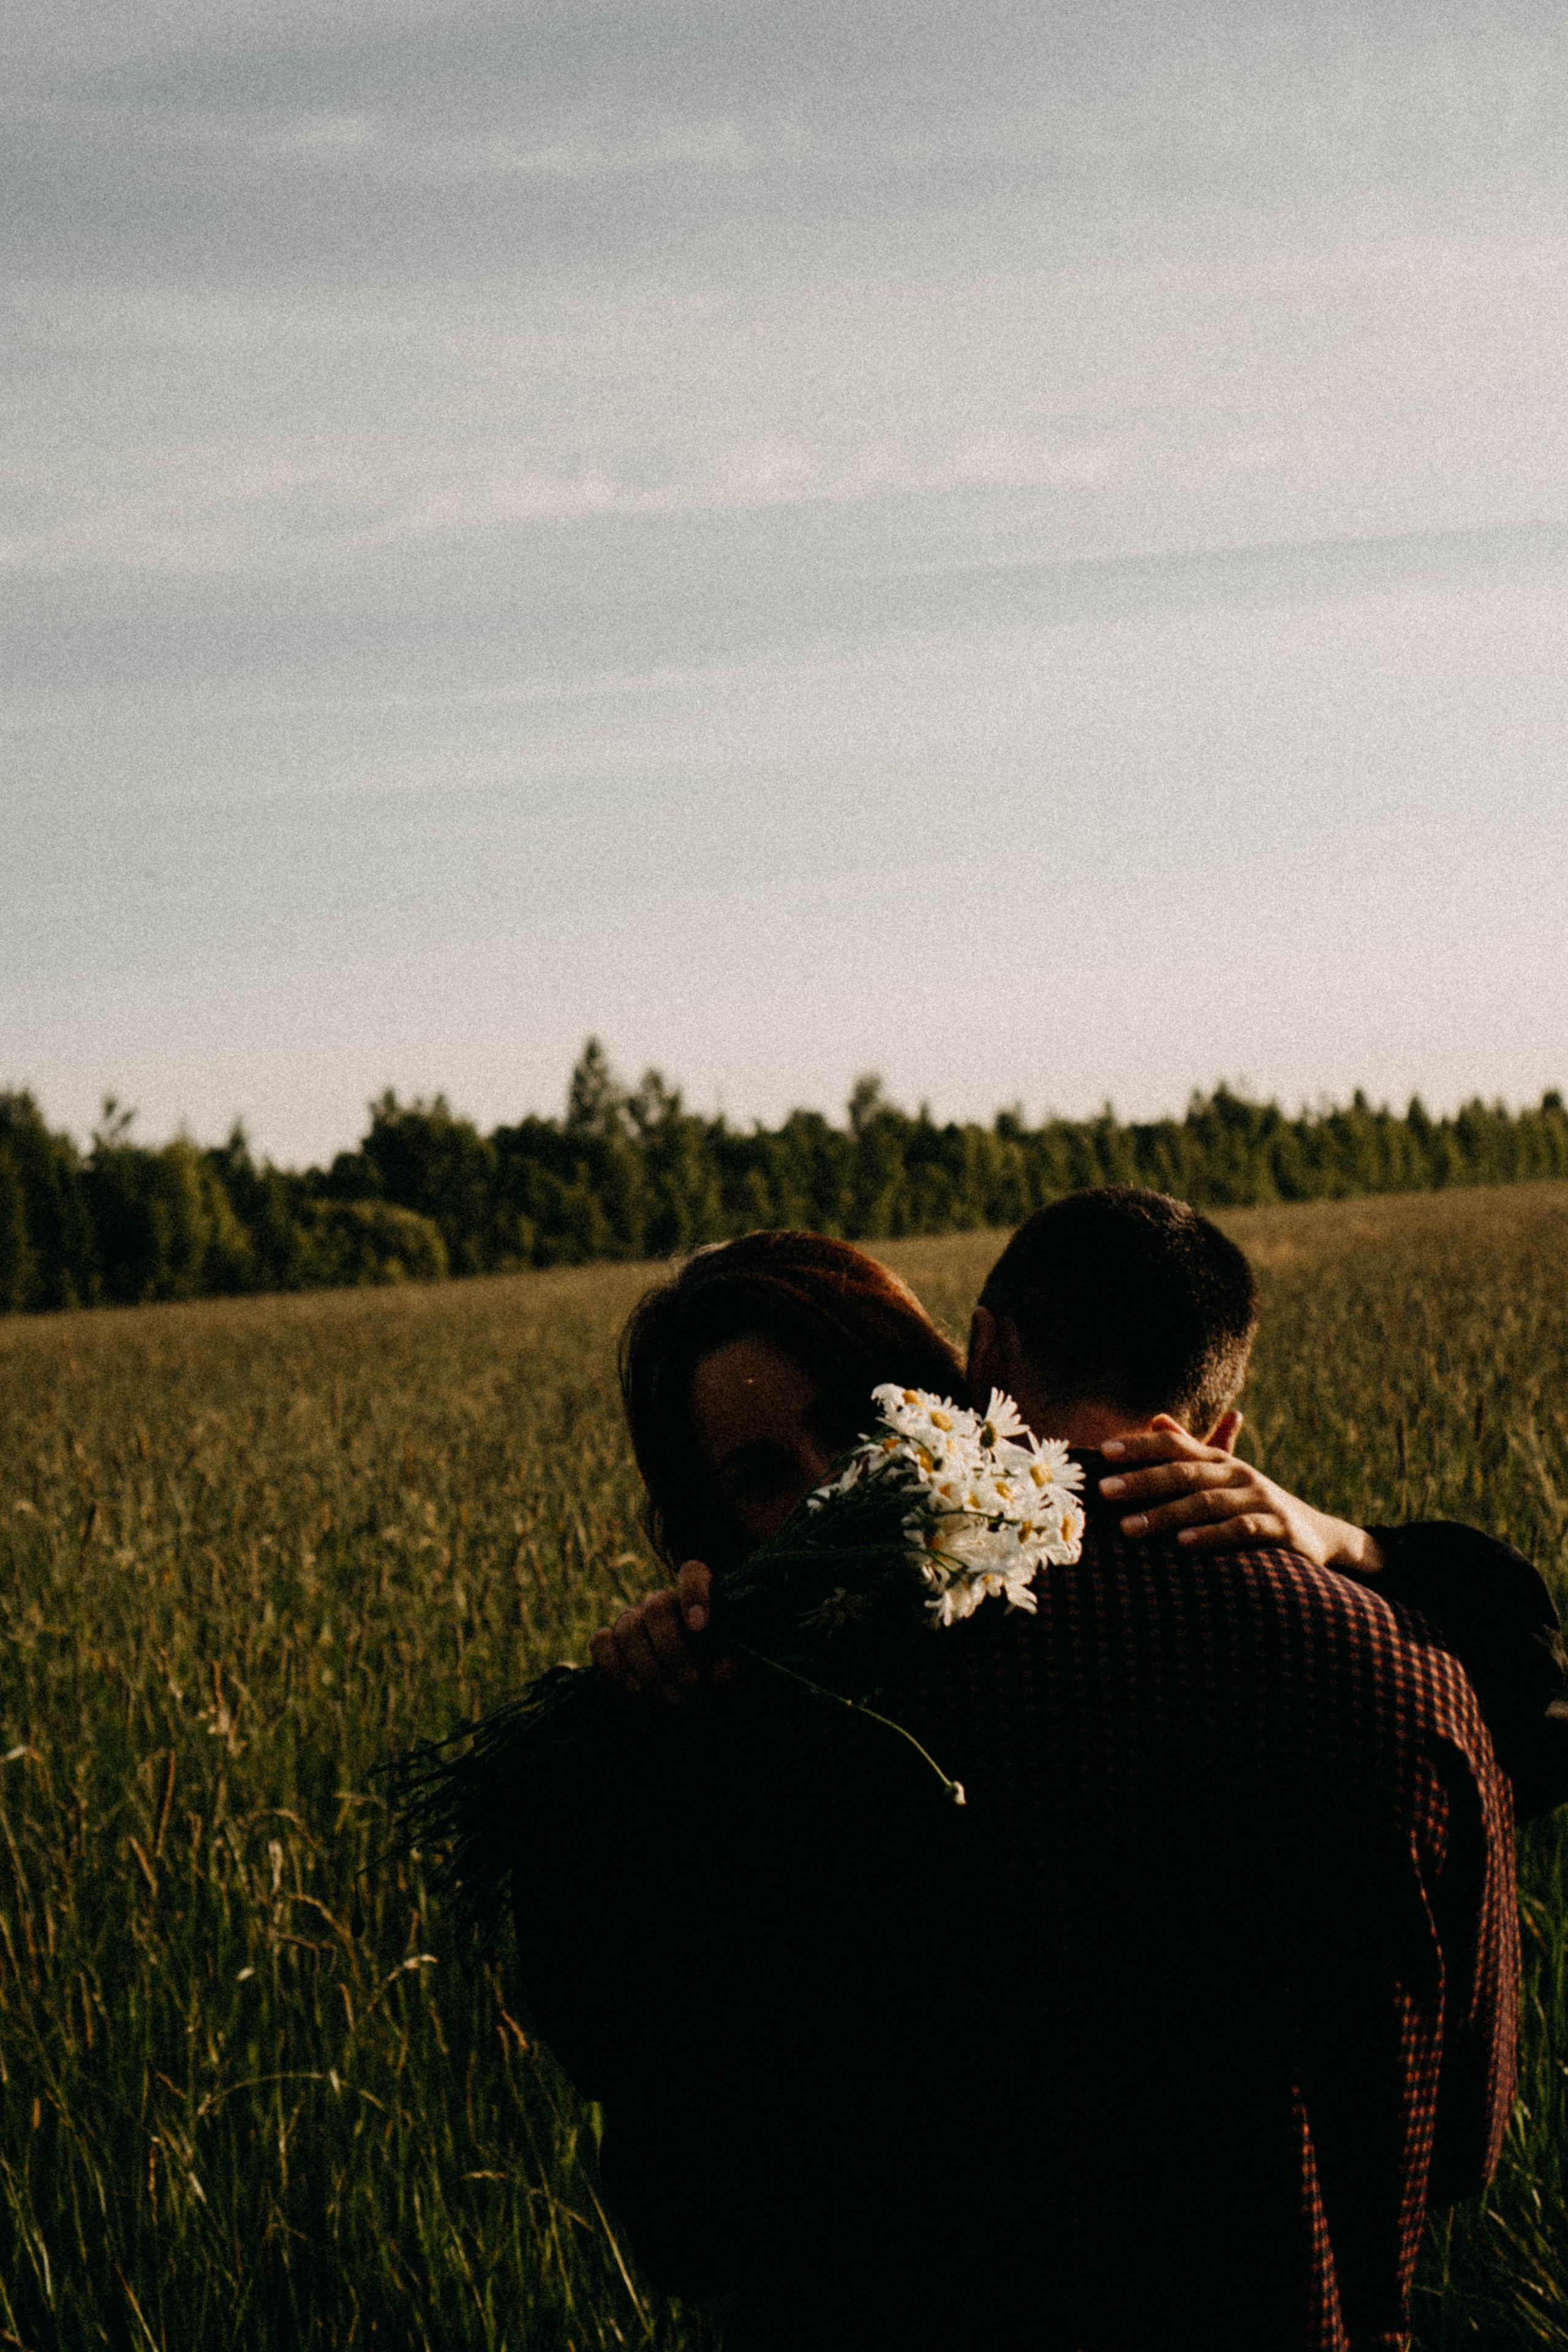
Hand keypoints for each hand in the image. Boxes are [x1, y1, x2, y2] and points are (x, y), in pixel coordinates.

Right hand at [588, 1562, 734, 1702]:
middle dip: (673, 1650)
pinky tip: (637, 1688)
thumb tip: (722, 1670)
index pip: (692, 1574)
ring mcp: (632, 1618)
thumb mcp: (725, 1666)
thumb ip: (726, 1663)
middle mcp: (662, 1601)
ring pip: (628, 1628)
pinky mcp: (609, 1640)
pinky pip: (600, 1643)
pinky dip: (616, 1666)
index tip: (698, 1627)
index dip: (693, 1595)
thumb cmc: (710, 1671)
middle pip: (656, 1607)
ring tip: (673, 1696)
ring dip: (650, 1668)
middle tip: (693, 1682)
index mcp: (695, 1595)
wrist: (685, 1690)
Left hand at [1097, 1417, 1383, 1572]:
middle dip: (1141, 1481)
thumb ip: (1188, 1449)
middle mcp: (1236, 1473)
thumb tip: (1155, 1418)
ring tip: (1129, 1527)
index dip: (1139, 1446)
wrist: (1315, 1534)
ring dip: (1165, 1514)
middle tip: (1103, 1491)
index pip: (1173, 1446)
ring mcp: (1258, 1499)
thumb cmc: (1250, 1504)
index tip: (1102, 1452)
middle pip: (1183, 1473)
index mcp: (1217, 1460)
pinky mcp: (1278, 1529)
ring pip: (1206, 1502)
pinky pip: (1241, 1530)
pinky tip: (1184, 1543)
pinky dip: (1212, 1535)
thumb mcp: (1220, 1475)